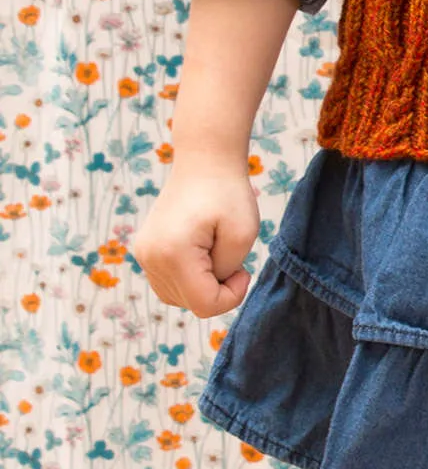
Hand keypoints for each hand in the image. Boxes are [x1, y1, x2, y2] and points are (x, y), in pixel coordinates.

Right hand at [135, 158, 260, 316]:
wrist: (204, 163)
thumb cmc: (228, 194)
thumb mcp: (243, 234)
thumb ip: (227, 271)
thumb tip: (210, 289)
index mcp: (173, 254)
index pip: (204, 305)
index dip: (232, 296)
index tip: (244, 270)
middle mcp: (150, 258)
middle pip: (190, 303)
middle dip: (218, 290)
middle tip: (233, 260)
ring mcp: (143, 255)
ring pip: (178, 297)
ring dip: (203, 286)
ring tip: (217, 254)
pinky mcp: (144, 251)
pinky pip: (168, 284)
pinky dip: (190, 280)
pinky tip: (205, 256)